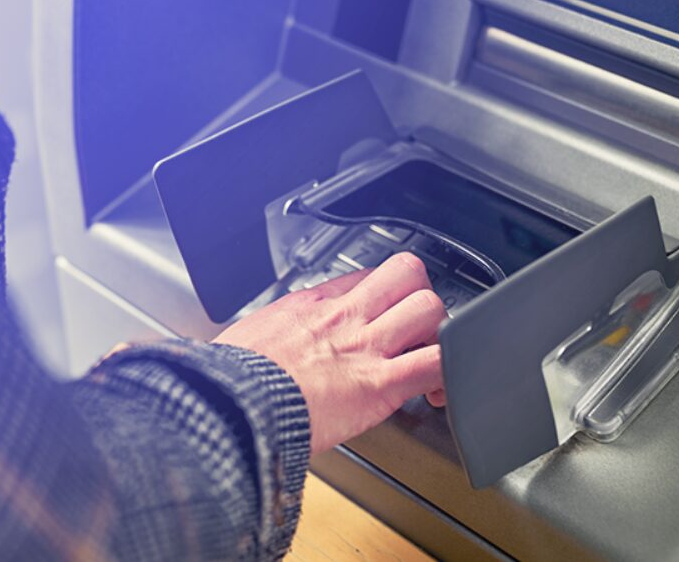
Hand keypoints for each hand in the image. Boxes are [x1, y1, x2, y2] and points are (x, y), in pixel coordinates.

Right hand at [213, 253, 446, 454]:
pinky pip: (435, 364)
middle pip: (407, 273)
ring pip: (429, 309)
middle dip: (420, 298)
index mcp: (310, 305)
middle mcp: (343, 317)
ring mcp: (364, 346)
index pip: (366, 275)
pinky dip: (448, 375)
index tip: (385, 312)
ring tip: (430, 359)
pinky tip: (441, 390)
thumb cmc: (231, 382)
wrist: (230, 405)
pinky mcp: (378, 384)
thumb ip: (275, 331)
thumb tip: (270, 341)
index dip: (384, 293)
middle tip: (417, 329)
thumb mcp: (249, 334)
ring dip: (439, 335)